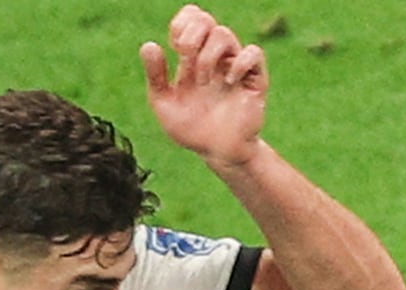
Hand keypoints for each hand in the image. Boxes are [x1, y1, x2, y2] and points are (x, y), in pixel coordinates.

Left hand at [141, 6, 268, 172]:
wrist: (218, 154)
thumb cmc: (191, 130)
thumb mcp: (164, 104)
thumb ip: (155, 75)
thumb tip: (150, 45)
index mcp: (194, 57)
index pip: (192, 18)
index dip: (181, 24)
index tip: (175, 47)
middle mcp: (215, 58)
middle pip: (207, 20)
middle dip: (192, 34)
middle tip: (184, 57)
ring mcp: (235, 67)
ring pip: (225, 34)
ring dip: (207, 55)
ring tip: (202, 81)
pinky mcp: (255, 81)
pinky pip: (254, 54)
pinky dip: (239, 63)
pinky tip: (229, 82)